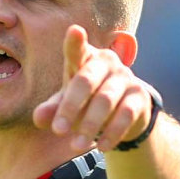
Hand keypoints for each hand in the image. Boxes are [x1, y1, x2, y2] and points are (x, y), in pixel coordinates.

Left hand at [33, 25, 152, 151]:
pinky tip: (101, 147)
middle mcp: (107, 63)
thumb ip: (53, 109)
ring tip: (75, 146)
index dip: (75, 42)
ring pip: (106, 100)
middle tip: (57, 131)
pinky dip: (112, 132)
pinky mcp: (140, 96)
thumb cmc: (87, 101)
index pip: (77, 50)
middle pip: (86, 81)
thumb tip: (39, 118)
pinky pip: (126, 114)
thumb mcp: (66, 104)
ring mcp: (125, 77)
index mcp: (85, 59)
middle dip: (70, 107)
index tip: (74, 32)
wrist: (125, 113)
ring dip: (90, 125)